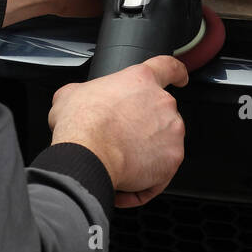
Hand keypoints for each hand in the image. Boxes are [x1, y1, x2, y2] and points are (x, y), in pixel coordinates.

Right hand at [48, 55, 188, 207]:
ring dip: (142, 157)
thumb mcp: (70, 95)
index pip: (168, 67)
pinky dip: (142, 183)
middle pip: (161, 115)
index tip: (180, 79)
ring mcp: (172, 132)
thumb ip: (84, 92)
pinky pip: (158, 174)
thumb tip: (76, 99)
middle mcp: (163, 103)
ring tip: (116, 164)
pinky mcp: (172, 160)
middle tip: (118, 140)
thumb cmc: (80, 123)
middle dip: (143, 129)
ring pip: (161, 145)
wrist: (87, 153)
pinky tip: (121, 184)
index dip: (176, 73)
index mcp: (141, 80)